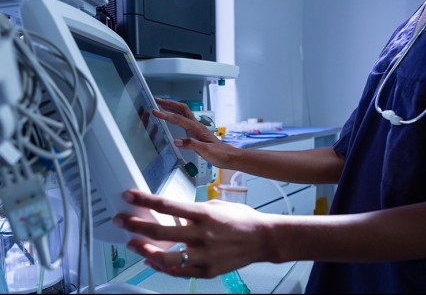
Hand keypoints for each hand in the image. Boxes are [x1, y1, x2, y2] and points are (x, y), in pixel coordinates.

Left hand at [113, 189, 267, 277]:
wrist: (262, 239)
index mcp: (203, 214)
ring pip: (166, 257)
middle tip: (121, 221)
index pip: (167, 205)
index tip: (129, 196)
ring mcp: (204, 255)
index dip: (145, 200)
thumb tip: (175, 214)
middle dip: (136, 225)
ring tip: (133, 243)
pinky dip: (163, 266)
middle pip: (161, 231)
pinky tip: (152, 261)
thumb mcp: (216, 206)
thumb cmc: (241, 219)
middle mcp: (201, 235)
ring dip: (145, 250)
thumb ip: (193, 211)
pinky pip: (179, 272)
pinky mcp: (207, 270)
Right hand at [153, 98, 236, 168]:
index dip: (166, 114)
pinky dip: (176, 115)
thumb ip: (191, 145)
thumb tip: (176, 141)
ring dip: (172, 107)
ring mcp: (196, 128)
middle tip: (157, 101)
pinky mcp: (196, 133)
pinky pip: (184, 120)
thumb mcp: (206, 151)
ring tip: (161, 105)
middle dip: (169, 104)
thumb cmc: (219, 154)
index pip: (178, 119)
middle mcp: (196, 125)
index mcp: (197, 128)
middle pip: (181, 109)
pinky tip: (172, 118)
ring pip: (183, 113)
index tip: (155, 111)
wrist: (229, 157)